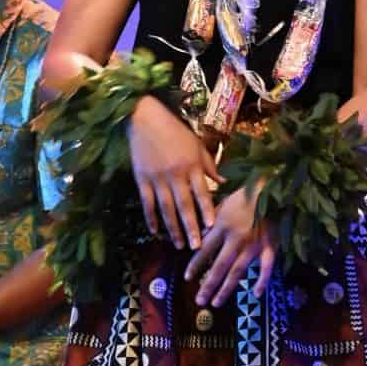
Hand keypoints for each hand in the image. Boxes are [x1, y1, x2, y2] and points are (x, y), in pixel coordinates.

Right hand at [130, 96, 221, 250]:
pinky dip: (151, 218)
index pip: (202, 192)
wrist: (145, 118)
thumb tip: (224, 182)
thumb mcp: (197, 145)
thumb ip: (209, 166)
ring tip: (179, 244)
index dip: (207, 210)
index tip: (212, 227)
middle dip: (191, 227)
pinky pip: (147, 203)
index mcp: (191, 165)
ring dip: (173, 228)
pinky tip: (155, 231)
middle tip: (196, 247)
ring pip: (166, 209)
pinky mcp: (142, 179)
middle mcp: (175, 174)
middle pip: (184, 205)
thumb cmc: (175, 131)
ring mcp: (157, 178)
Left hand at [184, 180, 275, 308]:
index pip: (204, 250)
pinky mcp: (270, 247)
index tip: (187, 278)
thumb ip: (211, 220)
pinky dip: (262, 281)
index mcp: (222, 227)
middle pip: (219, 267)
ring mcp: (253, 246)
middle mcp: (235, 239)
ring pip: (237, 272)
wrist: (273, 188)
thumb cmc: (246, 194)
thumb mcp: (223, 203)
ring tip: (216, 303)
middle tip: (199, 300)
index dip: (195, 265)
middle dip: (208, 286)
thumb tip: (201, 236)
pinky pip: (266, 267)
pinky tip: (256, 294)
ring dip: (226, 289)